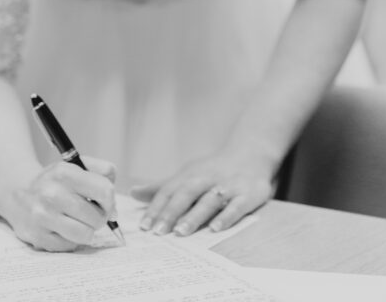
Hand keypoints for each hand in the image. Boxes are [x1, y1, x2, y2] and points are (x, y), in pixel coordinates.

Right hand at [1, 156, 116, 251]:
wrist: (18, 192)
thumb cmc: (55, 180)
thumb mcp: (76, 164)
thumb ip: (103, 172)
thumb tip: (115, 210)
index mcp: (65, 172)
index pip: (105, 190)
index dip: (110, 200)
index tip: (105, 202)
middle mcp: (53, 194)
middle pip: (97, 217)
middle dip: (99, 217)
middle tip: (90, 212)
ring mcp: (44, 218)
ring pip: (85, 235)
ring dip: (87, 230)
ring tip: (79, 221)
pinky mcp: (38, 237)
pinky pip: (70, 246)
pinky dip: (71, 239)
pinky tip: (63, 227)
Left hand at [131, 149, 273, 236]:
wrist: (252, 153)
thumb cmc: (213, 169)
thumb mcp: (188, 174)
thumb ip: (162, 186)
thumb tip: (133, 193)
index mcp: (191, 174)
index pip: (170, 190)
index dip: (156, 207)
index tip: (144, 227)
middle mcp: (207, 178)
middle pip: (187, 193)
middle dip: (171, 212)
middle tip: (158, 232)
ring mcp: (228, 186)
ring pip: (209, 200)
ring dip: (195, 215)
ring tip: (181, 232)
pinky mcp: (248, 194)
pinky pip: (237, 206)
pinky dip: (226, 216)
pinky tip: (216, 229)